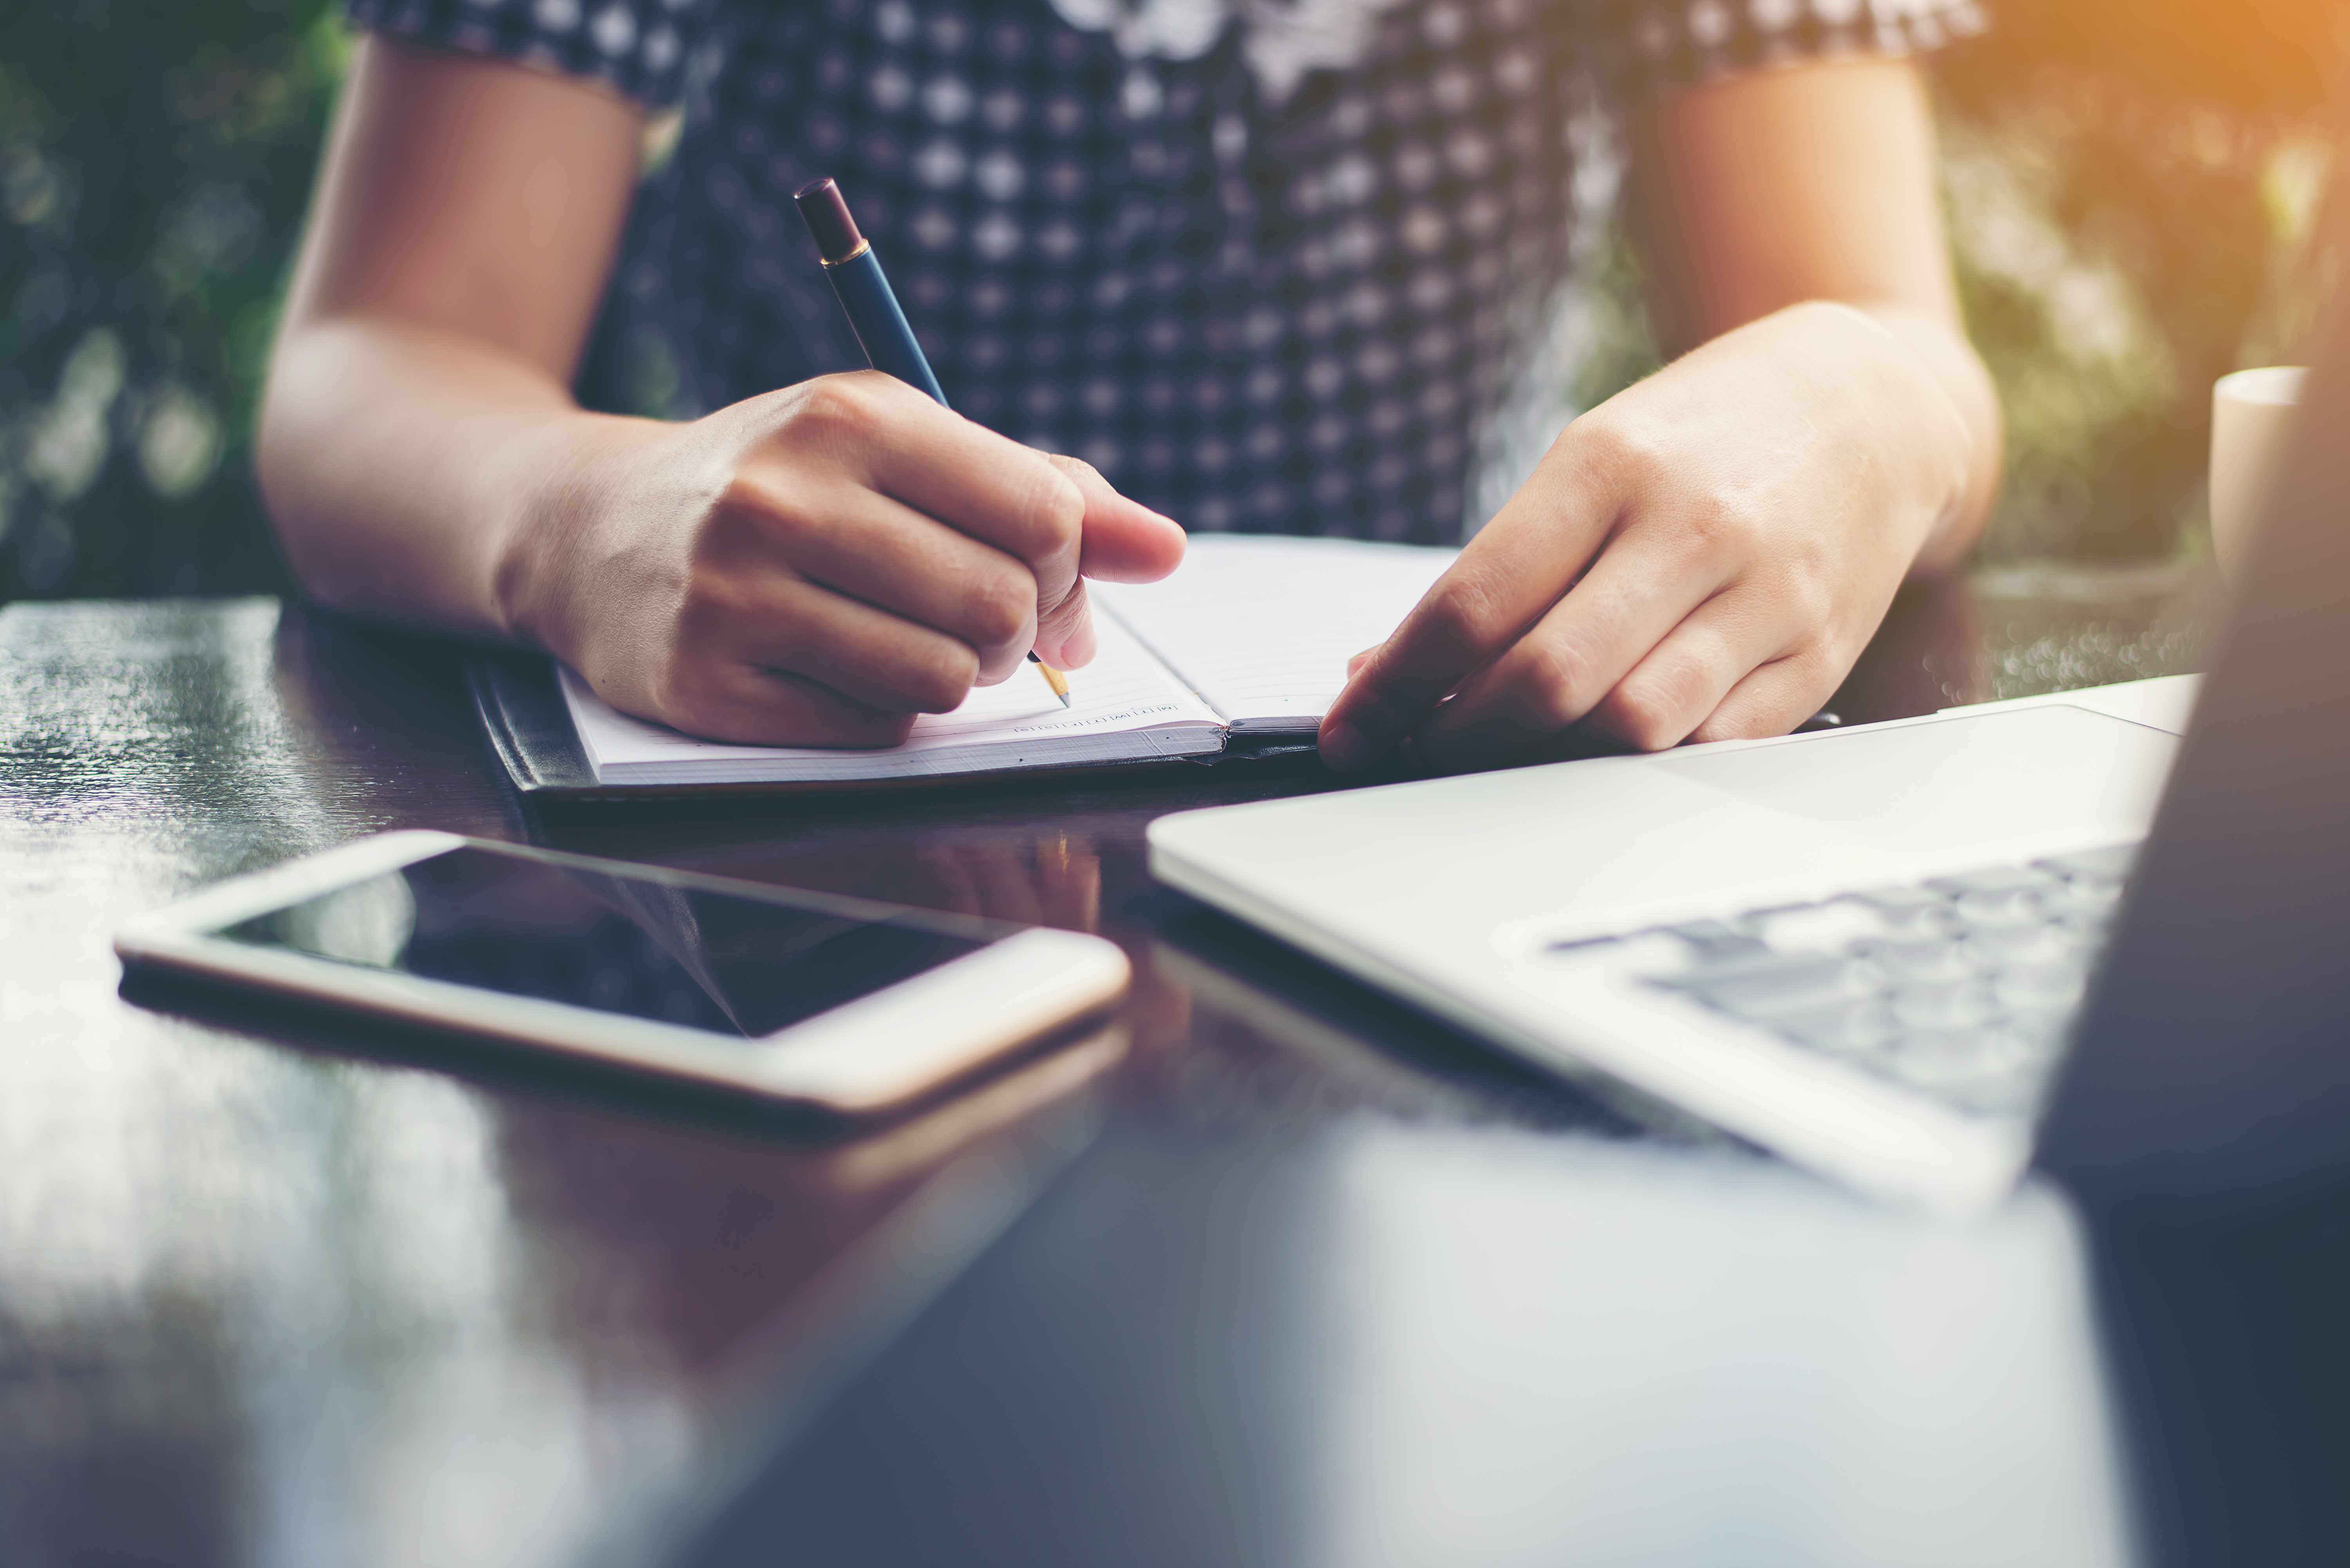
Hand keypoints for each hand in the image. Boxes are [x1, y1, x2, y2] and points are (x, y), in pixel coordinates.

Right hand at [498, 371, 1186, 745]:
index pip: (1042, 512)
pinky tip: (833, 668)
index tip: (1045, 577)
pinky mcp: (707, 683)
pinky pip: (872, 730)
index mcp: (852, 416)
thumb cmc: (779, 486)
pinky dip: (881, 712)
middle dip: (1016, 632)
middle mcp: (787, 495)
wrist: (589, 529)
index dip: (1070, 564)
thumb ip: (1041, 489)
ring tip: (903, 641)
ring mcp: (738, 593)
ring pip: (945, 677)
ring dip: (954, 678)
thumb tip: (1165, 550)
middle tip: (979, 624)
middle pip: (1001, 604)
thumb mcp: (898, 450)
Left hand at [1318, 302, 1975, 771]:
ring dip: (1543, 765)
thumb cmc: (1705, 437)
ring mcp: (1765, 598)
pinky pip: (1711, 749)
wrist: (1876, 406)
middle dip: (1460, 737)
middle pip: (1548, 679)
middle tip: (1420, 752)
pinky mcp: (1816, 657)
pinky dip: (1636, 772)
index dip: (1395, 683)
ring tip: (1499, 760)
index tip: (1348, 727)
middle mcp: (1692, 529)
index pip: (1475, 602)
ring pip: (1632, 727)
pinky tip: (1596, 762)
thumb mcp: (1590, 462)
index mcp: (1611, 466)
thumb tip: (1386, 670)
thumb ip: (1499, 569)